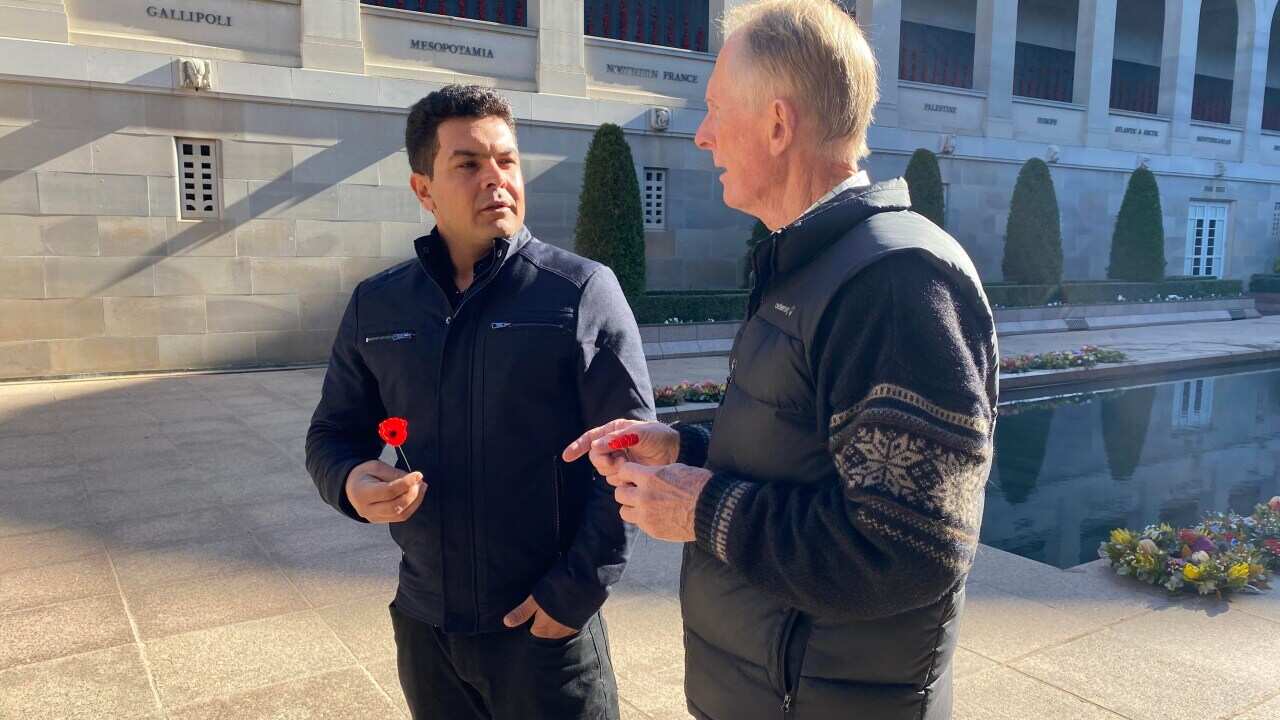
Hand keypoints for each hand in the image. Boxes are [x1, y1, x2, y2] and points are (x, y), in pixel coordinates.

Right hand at [344, 460, 426, 523]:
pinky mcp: (381, 521)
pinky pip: (401, 517)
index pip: (388, 491)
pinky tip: (417, 494)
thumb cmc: (365, 474)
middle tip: (420, 481)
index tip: (418, 475)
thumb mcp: (376, 466)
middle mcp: (366, 509)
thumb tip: (415, 480)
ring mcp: (374, 518)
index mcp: (362, 493)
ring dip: (416, 501)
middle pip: (395, 507)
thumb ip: (394, 474)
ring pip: (401, 515)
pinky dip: (412, 506)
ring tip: (421, 486)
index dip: (406, 483)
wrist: (353, 487)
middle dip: (412, 494)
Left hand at [502, 595, 576, 639]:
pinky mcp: (579, 626)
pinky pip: (569, 626)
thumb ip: (522, 612)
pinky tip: (568, 607)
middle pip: (545, 630)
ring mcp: (568, 631)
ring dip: (557, 621)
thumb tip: (506, 623)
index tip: (536, 608)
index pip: (533, 630)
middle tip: (547, 605)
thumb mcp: (535, 600)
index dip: (533, 619)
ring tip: (557, 605)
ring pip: (557, 628)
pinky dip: (567, 619)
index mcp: (542, 631)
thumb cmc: (555, 593)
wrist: (582, 588)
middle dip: (545, 621)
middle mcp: (555, 635)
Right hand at [562, 419, 679, 476]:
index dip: (577, 447)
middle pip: (595, 458)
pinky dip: (623, 478)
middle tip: (619, 460)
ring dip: (616, 470)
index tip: (568, 456)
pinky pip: (615, 480)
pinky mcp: (625, 474)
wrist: (675, 453)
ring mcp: (619, 460)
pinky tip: (634, 472)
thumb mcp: (640, 433)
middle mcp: (613, 446)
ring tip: (631, 464)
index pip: (590, 439)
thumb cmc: (659, 437)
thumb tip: (597, 445)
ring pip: (604, 471)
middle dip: (604, 461)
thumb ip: (618, 438)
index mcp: (614, 431)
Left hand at [606, 462, 711, 542]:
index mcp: (649, 477)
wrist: (712, 509)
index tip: (632, 475)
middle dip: (627, 490)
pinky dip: (642, 518)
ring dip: (631, 506)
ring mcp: (646, 515)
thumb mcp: (676, 469)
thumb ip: (655, 473)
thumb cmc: (699, 485)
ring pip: (624, 511)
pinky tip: (655, 514)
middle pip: (619, 493)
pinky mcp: (652, 530)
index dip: (628, 473)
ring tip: (643, 505)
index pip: (623, 471)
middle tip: (637, 490)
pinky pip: (638, 523)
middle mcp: (643, 496)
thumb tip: (644, 474)